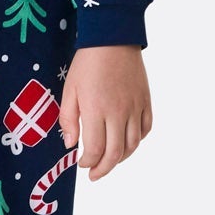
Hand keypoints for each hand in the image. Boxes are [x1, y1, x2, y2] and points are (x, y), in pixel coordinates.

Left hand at [59, 45, 151, 179]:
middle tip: (94, 175)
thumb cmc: (87, 63)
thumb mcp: (70, 89)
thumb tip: (71, 145)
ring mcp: (135, 108)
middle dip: (104, 169)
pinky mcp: (146, 101)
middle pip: (116, 153)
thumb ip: (69, 119)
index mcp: (96, 110)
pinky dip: (137, 141)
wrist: (113, 38)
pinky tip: (126, 143)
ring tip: (109, 162)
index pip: (96, 149)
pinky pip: (145, 129)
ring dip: (121, 159)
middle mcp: (119, 112)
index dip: (88, 162)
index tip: (81, 164)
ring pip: (133, 145)